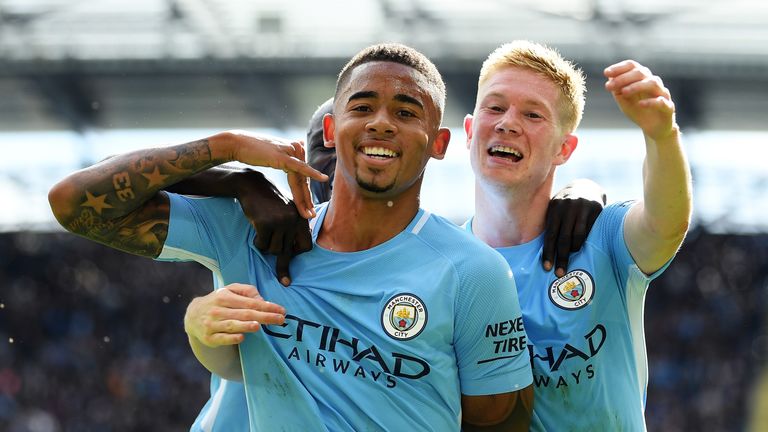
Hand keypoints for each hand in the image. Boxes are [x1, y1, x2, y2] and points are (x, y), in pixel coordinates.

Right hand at [184, 283, 285, 346]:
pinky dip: (231, 338)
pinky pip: (221, 338)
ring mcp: (212, 324)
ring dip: (246, 325)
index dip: (267, 306)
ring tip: (260, 325)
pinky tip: (242, 337)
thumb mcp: (229, 290)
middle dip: (264, 316)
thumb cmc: (218, 302)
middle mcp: (218, 310)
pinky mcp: (209, 338)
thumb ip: (246, 291)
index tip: (281, 310)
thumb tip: (262, 299)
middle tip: (280, 319)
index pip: (250, 302)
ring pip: (232, 325)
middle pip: (244, 313)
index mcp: (224, 296)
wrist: (192, 316)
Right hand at [226, 131, 328, 217]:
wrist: (236, 144)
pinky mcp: (283, 156)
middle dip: (307, 199)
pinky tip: (322, 179)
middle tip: (311, 215)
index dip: (305, 192)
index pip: (302, 175)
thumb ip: (283, 159)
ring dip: (305, 198)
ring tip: (308, 213)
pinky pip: (300, 168)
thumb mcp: (270, 156)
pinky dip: (312, 173)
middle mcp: (295, 149)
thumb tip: (288, 165)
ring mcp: (290, 151)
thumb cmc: (250, 151)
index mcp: (294, 149)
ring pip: (301, 179)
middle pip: (303, 179)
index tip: (308, 208)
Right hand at [234, 170, 312, 286]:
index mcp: (302, 219)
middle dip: (282, 263)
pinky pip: (262, 245)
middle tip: (284, 280)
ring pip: (274, 250)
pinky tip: (256, 230)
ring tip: (263, 234)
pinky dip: (258, 243)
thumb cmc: (270, 201)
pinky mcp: (265, 224)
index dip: (297, 254)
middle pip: (288, 252)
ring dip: (267, 247)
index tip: (290, 258)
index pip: (306, 247)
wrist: (253, 185)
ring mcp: (280, 222)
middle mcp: (294, 221)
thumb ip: (294, 228)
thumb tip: (299, 251)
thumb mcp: (288, 211)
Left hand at [543, 179, 605, 276]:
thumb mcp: (556, 210)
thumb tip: (545, 252)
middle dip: (561, 257)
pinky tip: (582, 246)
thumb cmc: (566, 206)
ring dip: (574, 250)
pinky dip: (585, 241)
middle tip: (560, 272)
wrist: (586, 187)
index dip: (548, 252)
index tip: (547, 267)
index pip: (550, 234)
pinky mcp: (596, 209)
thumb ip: (552, 225)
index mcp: (555, 207)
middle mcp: (568, 206)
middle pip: (564, 238)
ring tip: (572, 255)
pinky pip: (590, 231)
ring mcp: (583, 207)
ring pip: (578, 236)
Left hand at [604, 60, 677, 141]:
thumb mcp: (624, 100)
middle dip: (623, 78)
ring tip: (624, 92)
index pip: (633, 66)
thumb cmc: (638, 111)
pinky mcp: (668, 108)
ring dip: (636, 86)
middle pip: (641, 73)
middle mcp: (653, 83)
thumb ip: (617, 89)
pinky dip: (651, 102)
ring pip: (652, 83)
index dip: (619, 68)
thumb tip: (609, 76)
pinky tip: (640, 104)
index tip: (606, 73)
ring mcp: (662, 94)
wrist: (653, 128)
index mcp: (642, 78)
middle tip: (609, 86)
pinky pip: (661, 102)